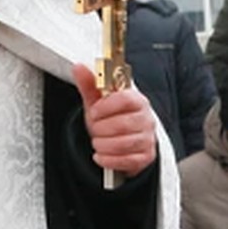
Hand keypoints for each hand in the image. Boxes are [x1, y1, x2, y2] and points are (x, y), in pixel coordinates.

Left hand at [72, 64, 157, 178]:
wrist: (117, 140)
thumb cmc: (109, 118)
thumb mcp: (97, 101)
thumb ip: (89, 84)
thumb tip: (78, 67)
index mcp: (137, 100)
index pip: (125, 99)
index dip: (106, 107)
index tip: (94, 112)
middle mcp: (146, 118)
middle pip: (123, 124)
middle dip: (101, 129)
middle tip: (95, 129)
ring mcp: (148, 138)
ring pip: (124, 144)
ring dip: (104, 145)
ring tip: (97, 142)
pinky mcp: (146, 156)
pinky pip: (127, 161)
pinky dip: (109, 159)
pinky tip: (101, 155)